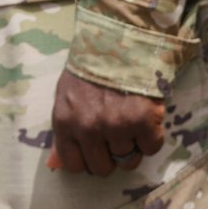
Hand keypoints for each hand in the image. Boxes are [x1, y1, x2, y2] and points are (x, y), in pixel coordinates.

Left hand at [47, 69, 166, 175]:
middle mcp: (88, 129)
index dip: (88, 159)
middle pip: (103, 168)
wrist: (121, 40)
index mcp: (65, 123)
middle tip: (117, 135)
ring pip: (129, 160)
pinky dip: (151, 136)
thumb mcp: (66, 96)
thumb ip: (65, 130)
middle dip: (111, 156)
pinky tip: (145, 117)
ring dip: (132, 144)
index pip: (74, 165)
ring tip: (130, 120)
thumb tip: (56, 163)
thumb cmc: (91, 68)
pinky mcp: (143, 122)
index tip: (96, 150)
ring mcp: (116, 126)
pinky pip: (151, 147)